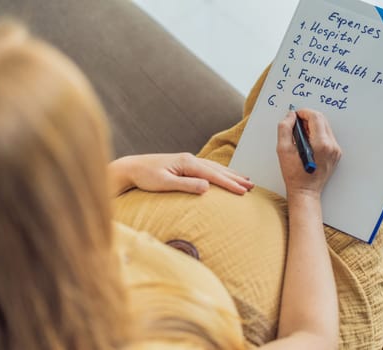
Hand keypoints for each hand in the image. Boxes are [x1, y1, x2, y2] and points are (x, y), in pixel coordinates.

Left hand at [109, 153, 253, 195]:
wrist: (131, 168)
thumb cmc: (145, 177)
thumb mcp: (164, 183)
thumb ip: (186, 185)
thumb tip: (207, 187)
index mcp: (187, 163)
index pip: (213, 175)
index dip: (230, 184)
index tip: (243, 191)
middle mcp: (190, 159)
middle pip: (218, 169)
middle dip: (236, 178)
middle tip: (252, 186)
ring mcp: (188, 160)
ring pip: (215, 167)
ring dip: (231, 174)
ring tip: (245, 180)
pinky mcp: (185, 164)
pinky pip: (208, 168)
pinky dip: (220, 172)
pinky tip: (225, 175)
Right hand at [276, 109, 340, 197]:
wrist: (306, 191)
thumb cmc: (295, 175)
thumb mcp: (283, 150)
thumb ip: (285, 129)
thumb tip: (290, 116)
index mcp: (321, 144)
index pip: (315, 117)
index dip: (303, 112)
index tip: (295, 115)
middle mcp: (332, 146)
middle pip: (322, 120)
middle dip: (308, 118)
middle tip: (296, 124)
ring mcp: (335, 150)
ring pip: (325, 127)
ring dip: (312, 126)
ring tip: (301, 135)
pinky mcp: (335, 154)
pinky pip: (327, 136)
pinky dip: (317, 134)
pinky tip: (308, 142)